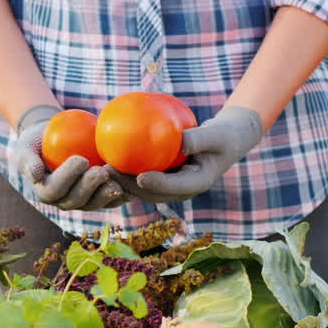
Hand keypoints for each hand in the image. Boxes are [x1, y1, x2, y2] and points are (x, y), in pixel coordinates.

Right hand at [15, 105, 127, 210]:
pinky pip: (110, 200)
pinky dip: (121, 194)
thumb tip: (35, 175)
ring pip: (95, 204)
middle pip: (77, 200)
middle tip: (102, 170)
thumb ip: (27, 160)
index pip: (55, 189)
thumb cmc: (37, 141)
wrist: (53, 140)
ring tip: (118, 179)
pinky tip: (131, 184)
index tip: (81, 159)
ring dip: (107, 194)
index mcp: (45, 191)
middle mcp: (63, 201)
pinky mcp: (98, 197)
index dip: (68, 178)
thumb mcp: (25, 146)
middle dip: (91, 187)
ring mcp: (82, 201)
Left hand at [110, 106, 263, 203]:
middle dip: (129, 186)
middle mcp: (180, 190)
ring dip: (122, 183)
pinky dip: (126, 172)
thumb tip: (181, 141)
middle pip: (151, 193)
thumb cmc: (222, 136)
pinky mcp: (162, 180)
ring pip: (142, 189)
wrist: (225, 143)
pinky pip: (141, 178)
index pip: (173, 187)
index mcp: (196, 183)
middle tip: (110, 172)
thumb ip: (199, 138)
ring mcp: (170, 187)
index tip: (140, 176)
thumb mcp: (216, 135)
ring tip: (102, 168)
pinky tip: (109, 159)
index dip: (156, 184)